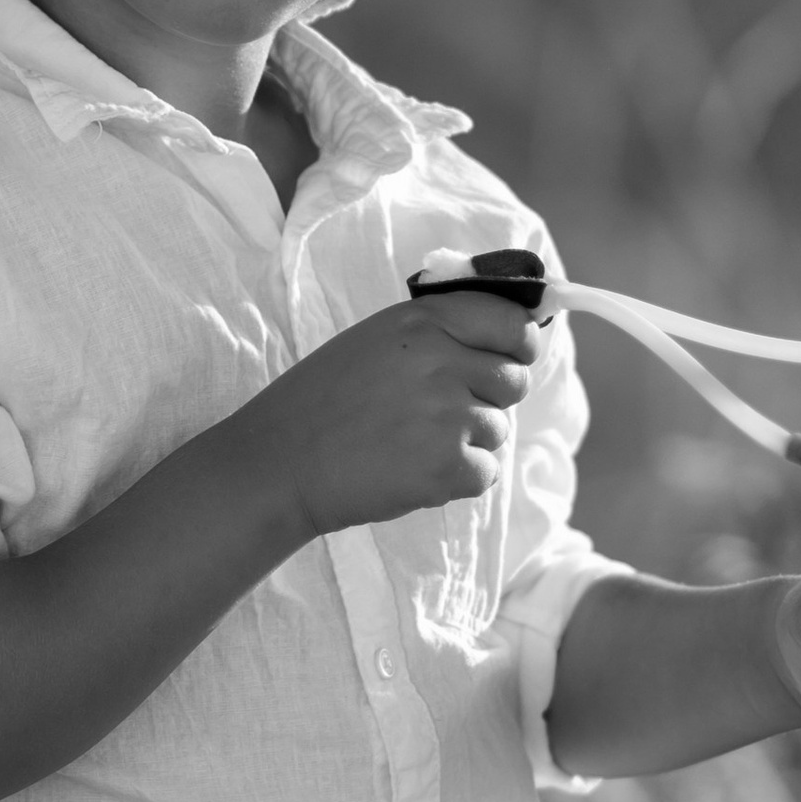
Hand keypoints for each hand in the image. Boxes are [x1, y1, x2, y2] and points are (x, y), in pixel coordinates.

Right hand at [236, 290, 541, 540]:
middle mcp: (442, 360)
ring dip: (465, 442)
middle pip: (514, 380)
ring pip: (497, 430)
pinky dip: (457, 480)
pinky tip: (411, 470)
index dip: (519, 344)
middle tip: (437, 411)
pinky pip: (486, 472)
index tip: (512, 356)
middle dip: (488, 398)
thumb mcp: (379, 340)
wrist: (281, 462)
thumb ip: (439, 332)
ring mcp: (448, 415)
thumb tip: (515, 337)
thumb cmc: (324, 400)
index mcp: (424, 322)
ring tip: (409, 442)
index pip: (513, 322)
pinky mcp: (448, 466)